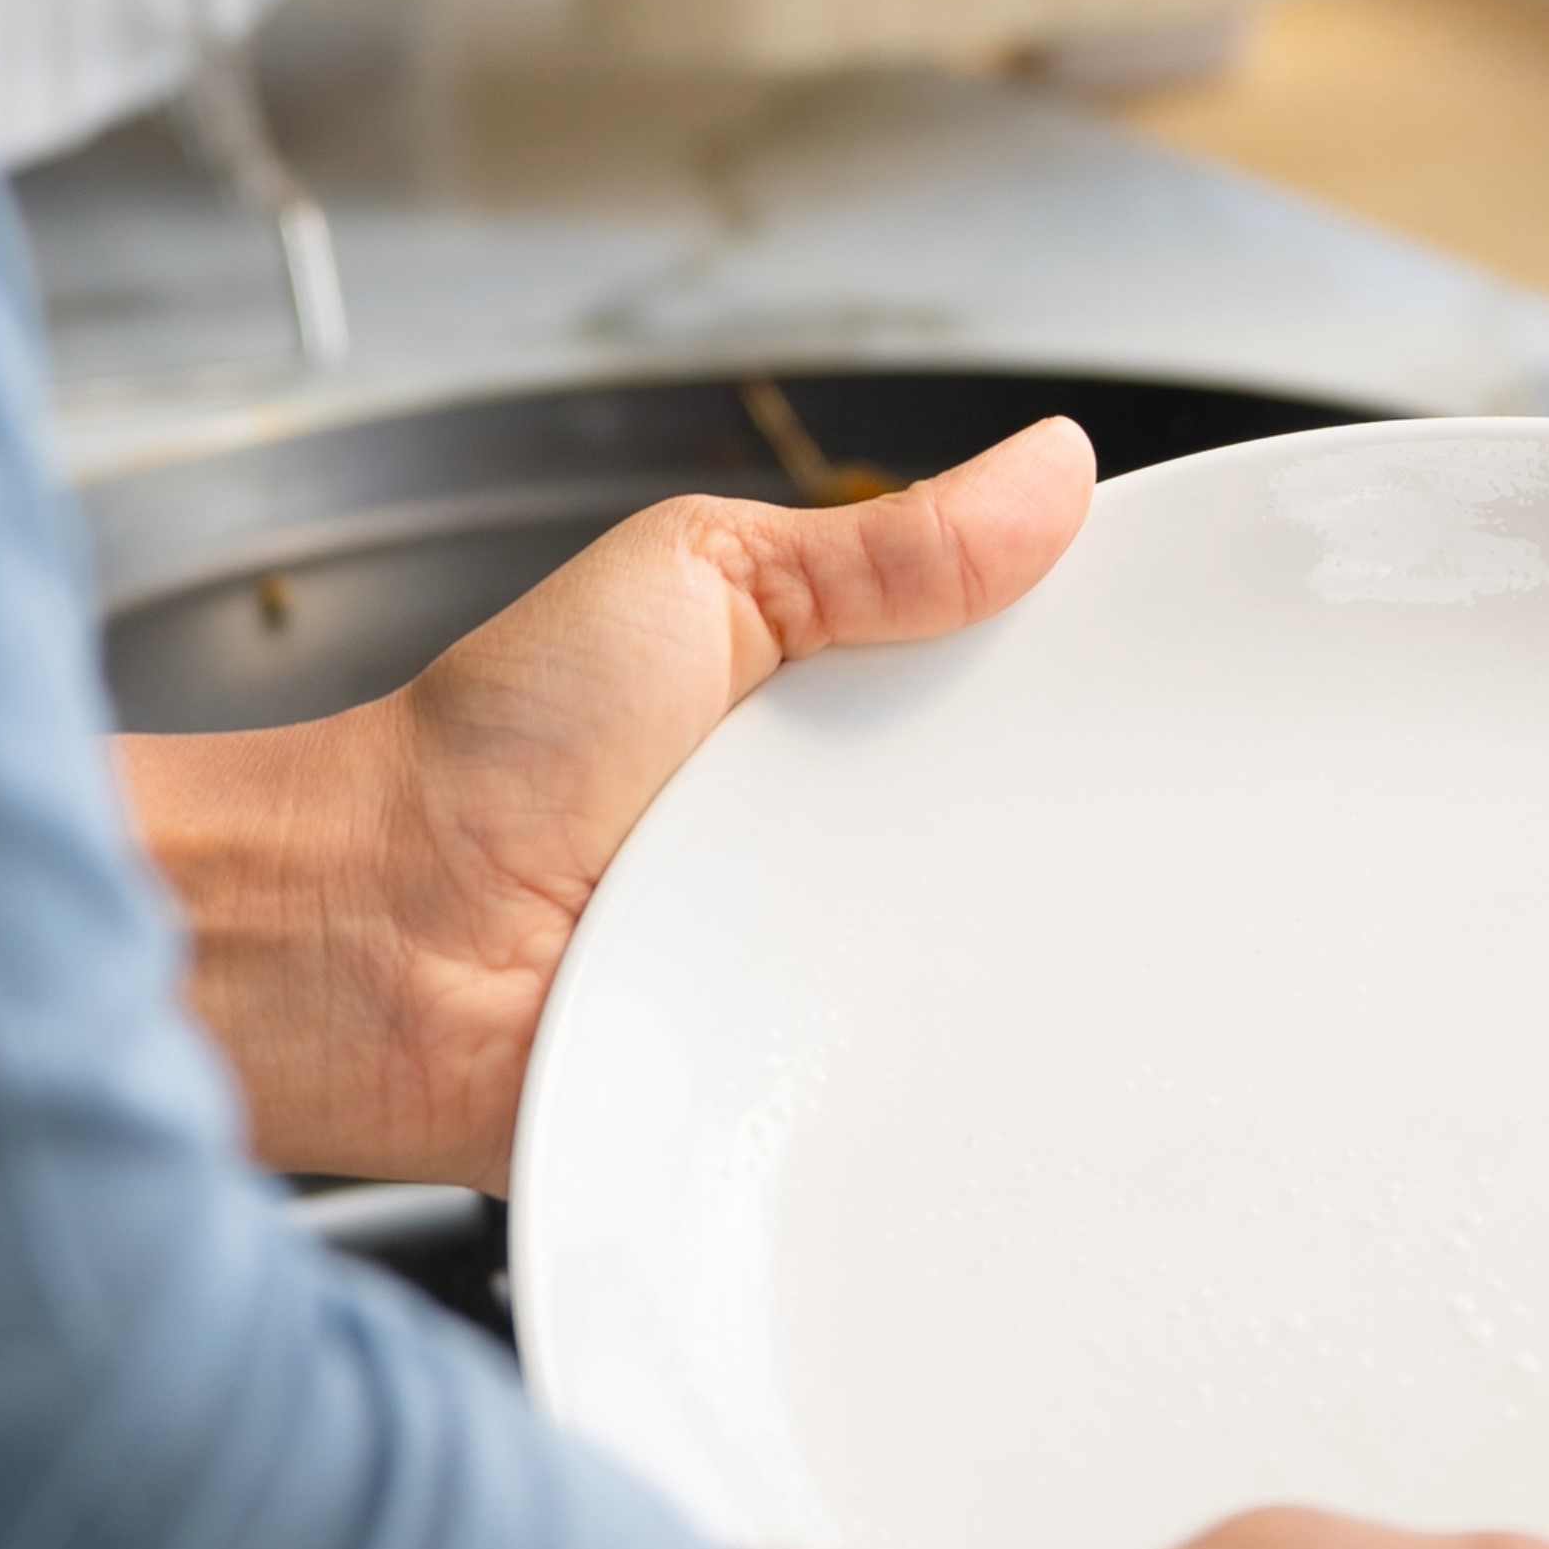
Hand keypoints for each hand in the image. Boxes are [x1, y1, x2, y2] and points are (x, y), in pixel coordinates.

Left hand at [123, 419, 1097, 1188]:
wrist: (373, 942)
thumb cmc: (486, 757)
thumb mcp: (701, 578)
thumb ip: (879, 545)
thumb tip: (1047, 472)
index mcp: (836, 700)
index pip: (1014, 674)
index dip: (1094, 660)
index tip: (1175, 648)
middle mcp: (852, 831)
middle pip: (1032, 818)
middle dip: (1082, 805)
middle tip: (1117, 782)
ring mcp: (840, 958)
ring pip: (999, 950)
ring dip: (1020, 933)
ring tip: (1040, 904)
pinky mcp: (818, 1076)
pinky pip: (928, 1069)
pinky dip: (956, 1051)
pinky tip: (986, 1023)